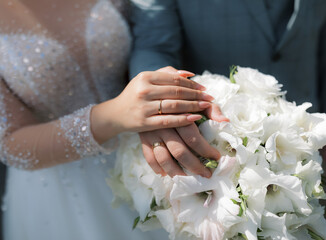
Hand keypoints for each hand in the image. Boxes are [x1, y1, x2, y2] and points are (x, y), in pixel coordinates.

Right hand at [91, 68, 213, 142]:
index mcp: (145, 77)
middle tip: (210, 98)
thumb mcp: (146, 80)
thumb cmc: (135, 95)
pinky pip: (168, 120)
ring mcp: (144, 107)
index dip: (192, 84)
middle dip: (196, 95)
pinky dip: (184, 119)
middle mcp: (144, 91)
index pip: (175, 79)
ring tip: (206, 106)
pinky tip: (195, 118)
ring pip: (175, 105)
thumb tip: (189, 74)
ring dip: (194, 105)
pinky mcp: (144, 123)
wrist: (115, 114)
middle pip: (177, 91)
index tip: (204, 88)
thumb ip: (166, 74)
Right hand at [139, 66, 228, 177]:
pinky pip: (148, 157)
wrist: (152, 91)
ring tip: (189, 178)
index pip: (193, 138)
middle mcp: (165, 125)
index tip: (216, 157)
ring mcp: (152, 133)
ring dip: (177, 172)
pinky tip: (166, 174)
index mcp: (179, 115)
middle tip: (207, 174)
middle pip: (179, 151)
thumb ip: (211, 109)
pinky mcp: (143, 137)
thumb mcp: (197, 99)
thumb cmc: (181, 98)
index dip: (206, 150)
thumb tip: (225, 122)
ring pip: (164, 158)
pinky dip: (156, 168)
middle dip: (195, 166)